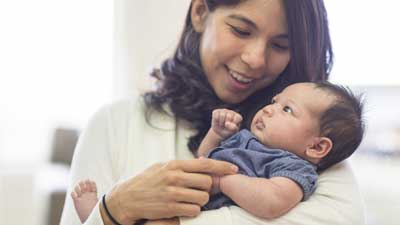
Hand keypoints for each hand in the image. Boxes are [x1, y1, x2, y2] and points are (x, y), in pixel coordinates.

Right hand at [103, 158, 237, 223]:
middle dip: (209, 188)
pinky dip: (193, 210)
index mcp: (174, 164)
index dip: (222, 166)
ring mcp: (173, 193)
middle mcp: (175, 177)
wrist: (127, 198)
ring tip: (190, 199)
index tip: (234, 169)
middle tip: (203, 190)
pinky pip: (194, 210)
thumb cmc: (146, 181)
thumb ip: (182, 165)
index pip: (205, 164)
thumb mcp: (162, 167)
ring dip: (201, 200)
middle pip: (207, 182)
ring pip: (203, 198)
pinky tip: (184, 207)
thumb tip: (204, 161)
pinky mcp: (171, 208)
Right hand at [211, 109, 242, 138]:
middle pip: (229, 116)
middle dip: (226, 124)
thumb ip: (233, 128)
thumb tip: (226, 123)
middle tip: (226, 126)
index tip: (232, 127)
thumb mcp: (233, 132)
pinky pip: (216, 116)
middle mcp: (231, 112)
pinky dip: (216, 121)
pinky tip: (217, 122)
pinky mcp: (216, 111)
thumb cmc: (228, 131)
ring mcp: (224, 111)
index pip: (238, 118)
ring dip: (221, 123)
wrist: (219, 132)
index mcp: (237, 117)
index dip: (234, 124)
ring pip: (222, 115)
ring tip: (222, 125)